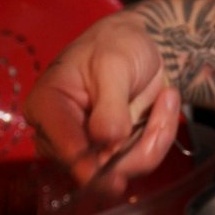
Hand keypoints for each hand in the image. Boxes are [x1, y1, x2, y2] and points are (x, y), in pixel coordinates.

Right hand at [25, 13, 182, 193]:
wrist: (141, 46)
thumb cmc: (117, 45)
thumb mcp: (113, 63)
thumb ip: (110, 103)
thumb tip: (107, 139)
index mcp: (47, 105)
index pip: (60, 143)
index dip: (83, 161)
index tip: (105, 169)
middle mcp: (61, 135)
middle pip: (91, 168)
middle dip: (133, 146)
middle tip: (166, 100)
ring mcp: (88, 150)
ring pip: (122, 169)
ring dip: (154, 137)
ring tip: (167, 97)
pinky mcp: (113, 156)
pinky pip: (142, 162)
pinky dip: (161, 135)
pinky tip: (164, 105)